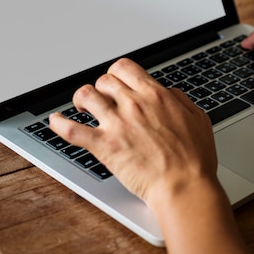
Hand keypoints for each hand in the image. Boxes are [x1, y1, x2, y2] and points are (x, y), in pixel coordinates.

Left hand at [49, 58, 219, 209]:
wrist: (184, 185)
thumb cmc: (194, 158)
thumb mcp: (198, 118)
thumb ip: (180, 100)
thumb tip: (168, 93)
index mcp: (155, 95)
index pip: (125, 68)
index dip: (117, 73)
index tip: (116, 82)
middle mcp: (134, 104)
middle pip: (104, 80)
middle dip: (101, 87)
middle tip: (101, 99)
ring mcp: (117, 124)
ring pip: (86, 95)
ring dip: (81, 99)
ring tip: (82, 107)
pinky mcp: (104, 146)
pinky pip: (71, 130)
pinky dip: (58, 124)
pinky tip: (55, 121)